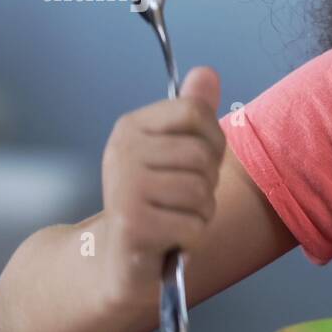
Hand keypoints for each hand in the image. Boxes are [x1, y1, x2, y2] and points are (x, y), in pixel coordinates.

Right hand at [101, 67, 224, 306]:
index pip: (196, 112)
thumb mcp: (174, 152)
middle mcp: (122, 151)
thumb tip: (207, 72)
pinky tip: (169, 238)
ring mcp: (124, 188)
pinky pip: (193, 225)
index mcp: (132, 127)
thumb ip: (192, 113)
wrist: (119, 259)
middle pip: (203, 155)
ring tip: (174, 217)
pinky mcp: (133, 226)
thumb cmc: (156, 202)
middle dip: (206, 183)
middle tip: (180, 199)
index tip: (194, 162)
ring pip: (201, 192)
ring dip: (199, 213)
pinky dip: (190, 237)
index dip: (211, 141)